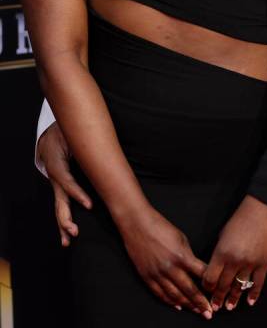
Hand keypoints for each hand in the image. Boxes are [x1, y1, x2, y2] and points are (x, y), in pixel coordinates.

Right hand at [37, 122, 91, 245]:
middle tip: (75, 231)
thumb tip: (108, 148)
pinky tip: (66, 233)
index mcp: (57, 164)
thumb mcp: (74, 135)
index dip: (78, 194)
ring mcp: (56, 184)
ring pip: (58, 207)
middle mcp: (55, 177)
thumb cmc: (65, 134)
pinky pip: (61, 205)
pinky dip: (63, 220)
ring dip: (63, 224)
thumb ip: (88, 142)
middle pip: (59, 201)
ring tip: (67, 240)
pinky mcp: (59, 187)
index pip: (67, 182)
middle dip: (66, 218)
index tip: (89, 205)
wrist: (50, 135)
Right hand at [118, 205, 211, 317]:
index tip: (217, 293)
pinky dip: (170, 302)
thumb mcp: (181, 238)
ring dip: (187, 305)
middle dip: (200, 303)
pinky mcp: (147, 277)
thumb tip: (195, 270)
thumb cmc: (161, 227)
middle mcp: (170, 268)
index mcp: (182, 256)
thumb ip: (188, 256)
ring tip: (196, 312)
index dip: (210, 286)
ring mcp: (158, 274)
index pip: (201, 275)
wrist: (137, 224)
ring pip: (175, 296)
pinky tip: (178, 306)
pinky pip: (160, 294)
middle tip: (209, 313)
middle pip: (189, 290)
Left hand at [202, 195, 266, 311]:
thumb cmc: (241, 218)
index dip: (207, 286)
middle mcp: (235, 261)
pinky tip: (249, 302)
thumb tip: (217, 267)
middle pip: (223, 286)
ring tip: (229, 306)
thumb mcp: (223, 233)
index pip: (210, 278)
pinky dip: (253, 295)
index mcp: (222, 252)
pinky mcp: (264, 263)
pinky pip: (257, 284)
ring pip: (239, 288)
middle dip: (218, 297)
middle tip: (215, 305)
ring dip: (233, 299)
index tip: (207, 289)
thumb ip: (219, 252)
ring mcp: (250, 264)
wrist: (263, 209)